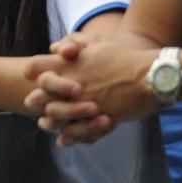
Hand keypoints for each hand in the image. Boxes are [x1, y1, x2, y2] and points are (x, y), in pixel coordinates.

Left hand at [24, 33, 153, 144]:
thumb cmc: (125, 57)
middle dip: (35, 99)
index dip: (32, 71)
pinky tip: (63, 138)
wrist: (151, 76)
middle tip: (33, 102)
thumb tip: (55, 48)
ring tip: (45, 122)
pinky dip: (68, 135)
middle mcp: (69, 82)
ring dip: (49, 120)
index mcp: (68, 63)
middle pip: (38, 94)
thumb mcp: (97, 44)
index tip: (30, 75)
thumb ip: (75, 44)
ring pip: (53, 114)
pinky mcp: (95, 118)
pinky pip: (76, 130)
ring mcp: (81, 101)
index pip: (35, 66)